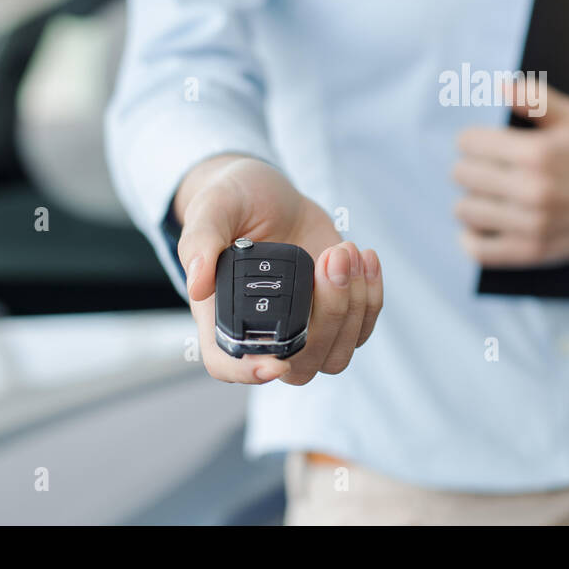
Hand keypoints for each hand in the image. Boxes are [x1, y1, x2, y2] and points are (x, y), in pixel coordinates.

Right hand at [174, 154, 382, 385]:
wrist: (270, 195)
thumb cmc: (232, 203)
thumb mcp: (212, 208)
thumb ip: (200, 241)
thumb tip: (197, 285)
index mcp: (222, 314)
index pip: (227, 364)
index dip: (248, 373)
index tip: (275, 363)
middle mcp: (263, 330)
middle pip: (300, 364)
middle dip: (328, 315)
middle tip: (332, 258)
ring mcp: (303, 326)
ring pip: (337, 354)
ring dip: (354, 306)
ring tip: (345, 250)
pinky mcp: (335, 312)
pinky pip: (362, 327)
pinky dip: (371, 296)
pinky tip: (364, 257)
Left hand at [452, 82, 568, 267]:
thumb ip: (535, 98)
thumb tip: (501, 86)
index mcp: (538, 153)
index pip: (469, 143)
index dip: (471, 141)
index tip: (481, 145)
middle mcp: (534, 190)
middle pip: (462, 175)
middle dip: (470, 168)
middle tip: (486, 171)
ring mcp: (531, 224)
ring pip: (464, 210)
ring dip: (471, 201)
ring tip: (488, 196)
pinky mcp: (528, 251)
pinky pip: (477, 249)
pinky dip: (471, 237)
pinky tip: (481, 225)